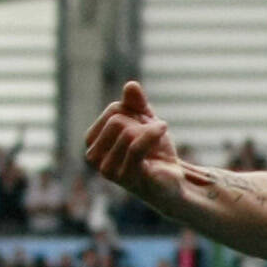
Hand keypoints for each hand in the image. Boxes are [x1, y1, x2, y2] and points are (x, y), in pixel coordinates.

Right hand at [82, 80, 183, 211]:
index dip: (136, 112)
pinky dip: (153, 133)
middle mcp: (93, 157)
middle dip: (142, 123)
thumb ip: (136, 104)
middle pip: (117, 120)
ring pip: (127, 132)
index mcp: (93, 141)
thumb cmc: (155, 153)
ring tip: (159, 141)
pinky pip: (135, 146)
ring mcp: (107, 170)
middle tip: (155, 135)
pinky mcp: (125, 178)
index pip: (114, 110)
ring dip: (150, 131)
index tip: (147, 125)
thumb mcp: (146, 122)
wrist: (172, 181)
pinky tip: (163, 130)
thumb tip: (131, 85)